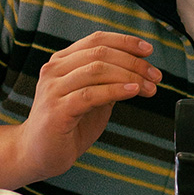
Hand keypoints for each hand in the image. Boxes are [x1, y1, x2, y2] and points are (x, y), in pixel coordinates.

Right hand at [16, 31, 161, 181]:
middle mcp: (55, 70)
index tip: (148, 50)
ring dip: (130, 76)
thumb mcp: (94, 98)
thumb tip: (139, 69)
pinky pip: (90, 94)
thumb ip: (109, 82)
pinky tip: (132, 92)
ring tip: (149, 87)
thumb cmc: (67, 125)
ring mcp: (53, 89)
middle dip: (133, 62)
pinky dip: (115, 90)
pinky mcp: (56, 110)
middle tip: (155, 75)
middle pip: (100, 53)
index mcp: (62, 61)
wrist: (38, 154)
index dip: (125, 42)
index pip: (96, 40)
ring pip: (97, 70)